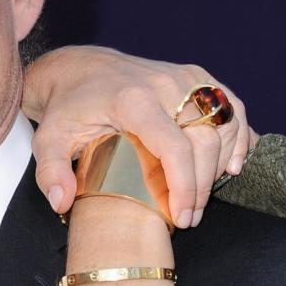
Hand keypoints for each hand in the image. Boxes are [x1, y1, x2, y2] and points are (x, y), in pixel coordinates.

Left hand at [22, 46, 257, 228]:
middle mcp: (164, 84)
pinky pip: (230, 107)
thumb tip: (62, 202)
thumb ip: (50, 172)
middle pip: (204, 141)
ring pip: (223, 124)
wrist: (77, 68)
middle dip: (202, 186)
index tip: (181, 215)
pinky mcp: (194, 76)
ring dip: (220, 164)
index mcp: (132, 100)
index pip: (175, 147)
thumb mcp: (48, 139)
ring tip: (202, 197)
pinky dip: (237, 136)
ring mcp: (183, 76)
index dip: (185, 185)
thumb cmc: (66, 107)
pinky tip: (230, 164)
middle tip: (188, 216)